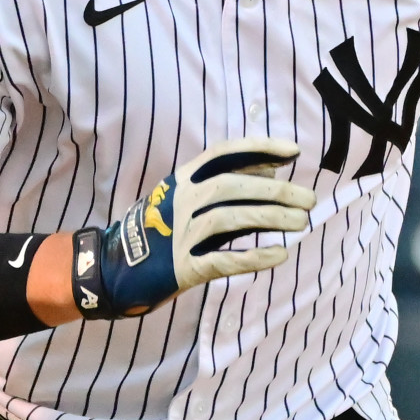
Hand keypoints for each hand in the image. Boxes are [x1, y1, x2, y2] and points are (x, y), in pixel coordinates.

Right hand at [71, 138, 318, 319]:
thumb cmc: (157, 235)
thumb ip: (225, 191)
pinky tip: (280, 255)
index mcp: (182, 181)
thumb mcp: (185, 202)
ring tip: (302, 223)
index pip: (224, 154)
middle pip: (233, 187)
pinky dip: (255, 257)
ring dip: (271, 218)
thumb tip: (273, 177)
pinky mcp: (181, 267)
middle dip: (276, 191)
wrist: (109, 271)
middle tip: (310, 199)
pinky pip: (223, 260)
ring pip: (231, 219)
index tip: (294, 151)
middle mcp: (180, 202)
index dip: (259, 149)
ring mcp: (179, 234)